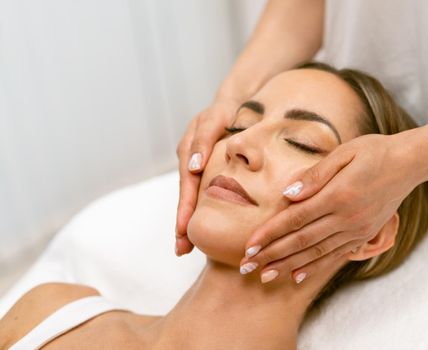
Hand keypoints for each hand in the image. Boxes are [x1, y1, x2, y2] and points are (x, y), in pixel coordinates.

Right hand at [175, 98, 240, 255]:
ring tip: (186, 246)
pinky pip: (201, 191)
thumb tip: (194, 166)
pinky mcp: (206, 168)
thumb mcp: (216, 118)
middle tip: (182, 249)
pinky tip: (201, 225)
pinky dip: (199, 208)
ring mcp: (196, 164)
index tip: (183, 232)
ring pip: (192, 196)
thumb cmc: (228, 109)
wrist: (237, 102)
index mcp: (189, 150)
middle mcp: (190, 160)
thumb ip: (204, 139)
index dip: (185, 209)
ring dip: (188, 219)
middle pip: (185, 196)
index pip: (187, 185)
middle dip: (182, 223)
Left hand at [239, 133, 422, 283]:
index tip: (249, 245)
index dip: (269, 233)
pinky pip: (335, 256)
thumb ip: (314, 176)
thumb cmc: (373, 151)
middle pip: (301, 241)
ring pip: (316, 253)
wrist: (409, 163)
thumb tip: (286, 195)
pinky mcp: (364, 235)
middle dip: (271, 254)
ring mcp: (357, 230)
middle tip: (247, 266)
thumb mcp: (343, 153)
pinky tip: (297, 276)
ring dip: (288, 266)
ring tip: (265, 276)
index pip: (295, 219)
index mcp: (339, 195)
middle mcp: (347, 218)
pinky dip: (315, 267)